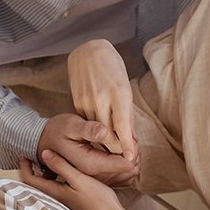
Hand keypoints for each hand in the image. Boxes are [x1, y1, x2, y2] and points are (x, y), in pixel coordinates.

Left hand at [25, 140, 125, 209]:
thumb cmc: (97, 199)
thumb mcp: (78, 178)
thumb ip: (61, 166)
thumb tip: (44, 153)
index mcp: (54, 192)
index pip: (29, 179)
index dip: (24, 166)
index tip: (26, 155)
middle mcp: (55, 197)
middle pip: (36, 182)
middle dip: (35, 168)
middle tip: (39, 154)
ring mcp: (64, 200)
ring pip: (48, 184)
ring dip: (48, 172)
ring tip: (56, 158)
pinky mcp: (72, 201)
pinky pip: (58, 186)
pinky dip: (58, 177)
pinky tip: (69, 170)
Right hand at [37, 113, 136, 185]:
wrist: (45, 142)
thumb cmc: (58, 131)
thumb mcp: (71, 125)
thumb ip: (89, 130)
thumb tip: (105, 132)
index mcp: (90, 164)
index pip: (125, 163)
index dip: (133, 150)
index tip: (131, 138)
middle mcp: (95, 175)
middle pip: (128, 170)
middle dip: (134, 155)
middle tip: (131, 138)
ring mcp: (97, 179)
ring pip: (127, 174)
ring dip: (131, 159)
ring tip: (127, 144)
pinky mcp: (99, 178)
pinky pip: (122, 177)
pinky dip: (126, 165)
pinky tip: (122, 152)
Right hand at [66, 40, 138, 172]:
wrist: (87, 51)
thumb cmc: (112, 68)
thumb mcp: (125, 88)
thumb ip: (128, 115)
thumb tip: (132, 139)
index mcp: (118, 93)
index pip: (122, 126)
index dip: (127, 145)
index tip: (130, 158)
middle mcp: (101, 98)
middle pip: (108, 133)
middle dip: (116, 148)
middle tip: (124, 159)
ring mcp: (87, 101)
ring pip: (97, 130)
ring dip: (105, 141)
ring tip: (114, 149)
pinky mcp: (77, 102)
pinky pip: (88, 123)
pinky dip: (95, 130)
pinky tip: (101, 134)